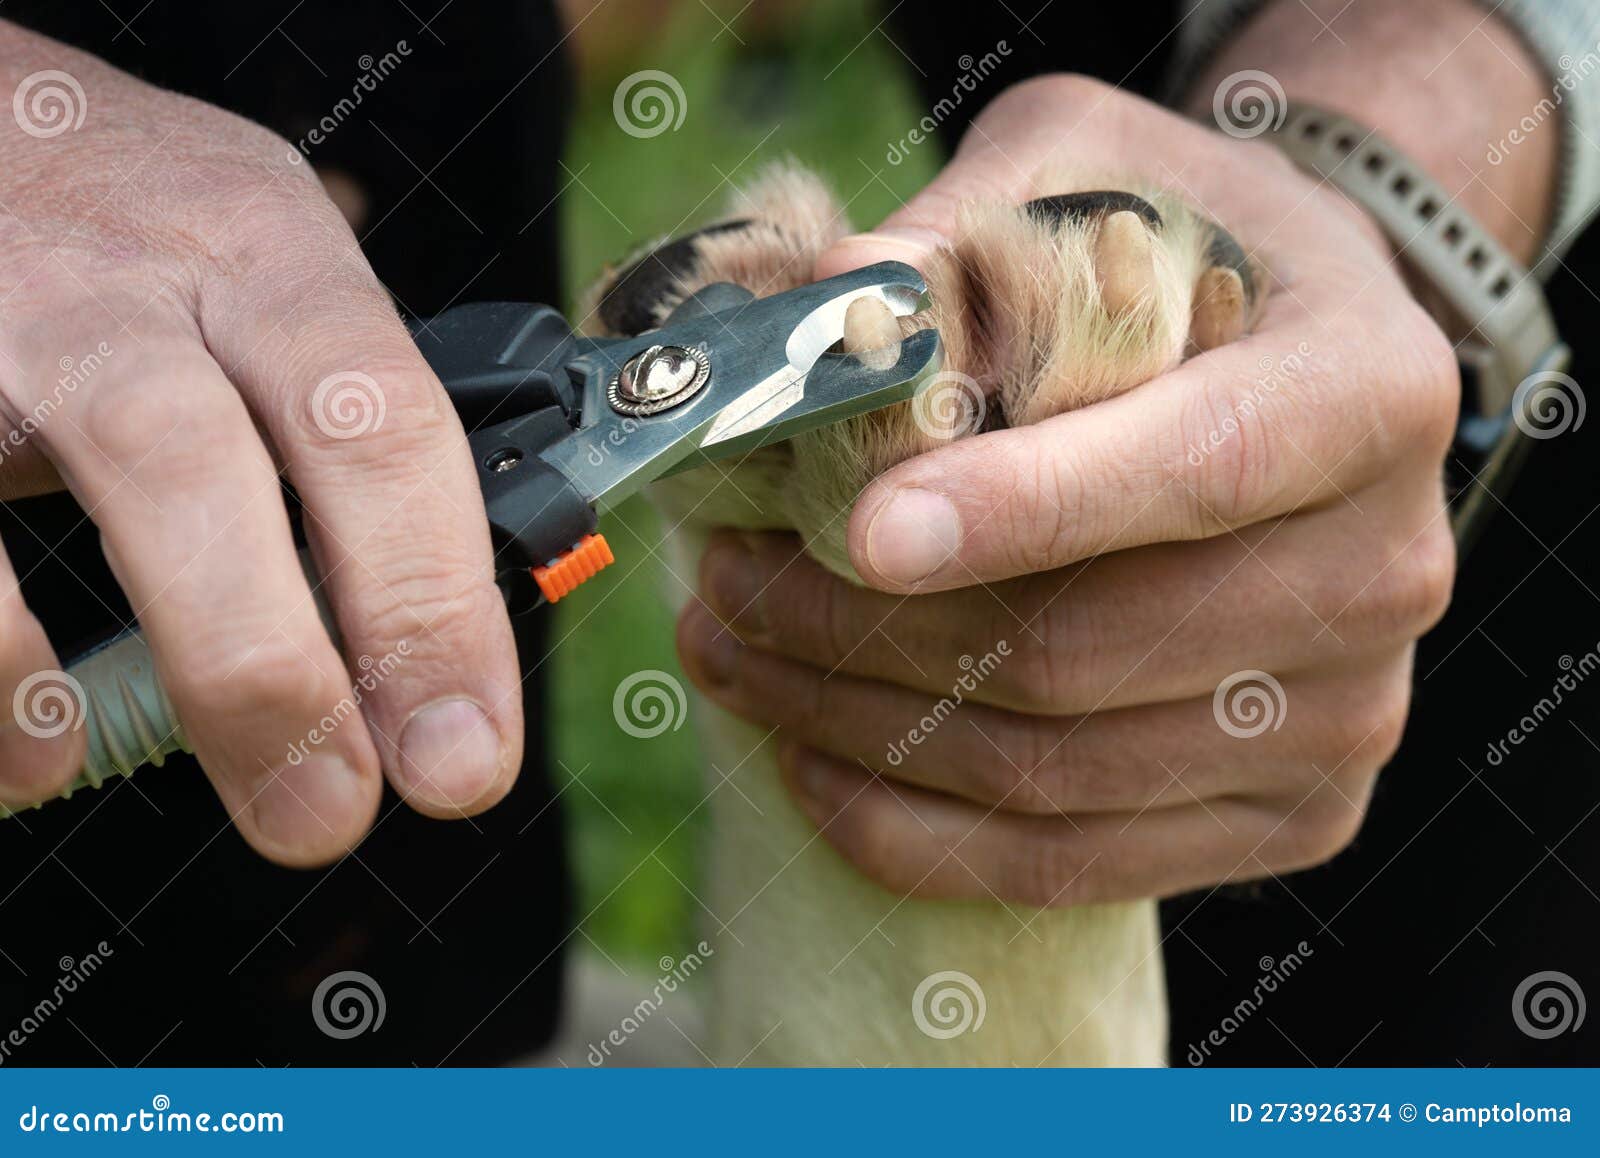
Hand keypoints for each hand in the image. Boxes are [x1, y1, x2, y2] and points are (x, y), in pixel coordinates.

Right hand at [0, 25, 519, 861]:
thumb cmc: (130, 230)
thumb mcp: (259, 275)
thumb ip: (337, 424)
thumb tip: (434, 626)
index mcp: (273, 254)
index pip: (388, 428)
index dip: (436, 605)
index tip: (468, 753)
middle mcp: (144, 276)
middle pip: (238, 459)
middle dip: (306, 664)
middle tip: (344, 813)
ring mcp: (13, 314)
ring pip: (123, 472)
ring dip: (192, 664)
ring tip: (241, 805)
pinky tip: (33, 746)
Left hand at [677, 72, 1463, 905]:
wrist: (1295, 363)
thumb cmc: (1181, 251)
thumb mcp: (1087, 167)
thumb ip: (968, 226)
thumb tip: (825, 307)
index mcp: (1366, 390)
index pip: (1193, 468)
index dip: (1024, 510)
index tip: (857, 531)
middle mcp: (1383, 568)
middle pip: (1089, 648)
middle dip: (868, 630)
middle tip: (725, 582)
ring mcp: (1342, 713)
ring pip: (1056, 770)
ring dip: (858, 725)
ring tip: (734, 650)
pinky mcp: (1289, 810)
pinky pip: (1072, 864)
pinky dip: (917, 829)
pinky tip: (810, 761)